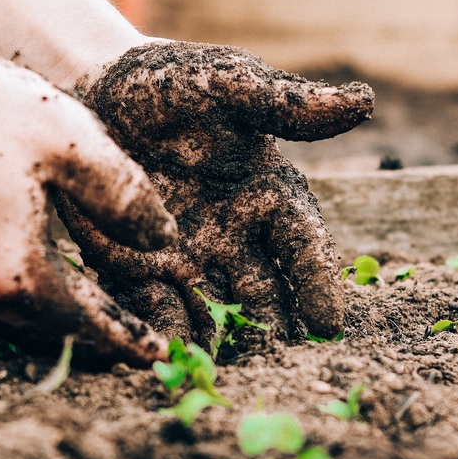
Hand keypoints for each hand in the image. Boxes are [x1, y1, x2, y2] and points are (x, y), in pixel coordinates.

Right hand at [0, 44, 177, 365]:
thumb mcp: (70, 141)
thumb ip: (125, 198)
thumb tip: (164, 241)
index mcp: (16, 273)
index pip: (89, 325)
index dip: (130, 340)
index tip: (163, 356)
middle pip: (53, 335)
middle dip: (100, 341)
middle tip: (141, 342)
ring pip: (20, 323)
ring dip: (64, 325)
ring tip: (104, 317)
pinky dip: (32, 303)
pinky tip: (50, 280)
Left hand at [58, 41, 373, 347]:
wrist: (94, 88)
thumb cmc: (171, 82)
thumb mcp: (228, 84)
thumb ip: (286, 103)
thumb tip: (363, 101)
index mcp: (269, 194)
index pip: (303, 245)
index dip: (318, 283)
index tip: (328, 323)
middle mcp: (236, 236)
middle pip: (265, 293)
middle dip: (274, 330)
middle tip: (281, 367)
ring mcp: (188, 258)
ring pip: (215, 312)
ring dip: (223, 344)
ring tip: (227, 376)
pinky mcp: (138, 268)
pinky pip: (155, 309)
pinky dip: (164, 334)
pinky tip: (167, 359)